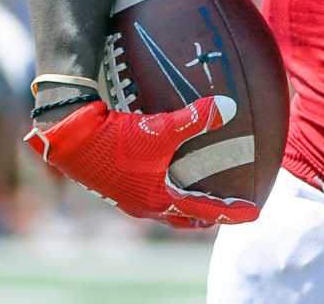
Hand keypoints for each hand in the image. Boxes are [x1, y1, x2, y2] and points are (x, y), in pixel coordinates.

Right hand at [24, 97, 258, 227]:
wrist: (71, 139)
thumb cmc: (117, 139)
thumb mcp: (161, 128)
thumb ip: (196, 118)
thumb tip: (229, 106)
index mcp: (159, 200)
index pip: (205, 212)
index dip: (231, 213)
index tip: (252, 213)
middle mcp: (143, 204)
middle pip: (182, 217)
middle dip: (205, 215)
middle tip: (225, 209)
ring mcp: (126, 196)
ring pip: (163, 206)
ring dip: (183, 202)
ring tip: (197, 191)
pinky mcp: (114, 183)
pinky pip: (148, 189)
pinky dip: (164, 185)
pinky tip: (165, 167)